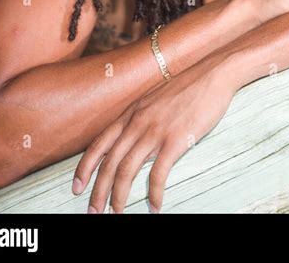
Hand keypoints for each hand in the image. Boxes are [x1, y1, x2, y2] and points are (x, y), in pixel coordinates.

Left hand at [71, 55, 235, 213]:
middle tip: (93, 211)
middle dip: (98, 190)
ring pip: (127, 169)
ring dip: (119, 196)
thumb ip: (140, 118)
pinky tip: (154, 206)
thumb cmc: (186, 88)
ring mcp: (156, 131)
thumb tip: (130, 139)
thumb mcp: (154, 99)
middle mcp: (138, 122)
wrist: (212, 74)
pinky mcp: (176, 140)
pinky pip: (158, 174)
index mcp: (131, 113)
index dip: (85, 167)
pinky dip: (153, 194)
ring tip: (116, 213)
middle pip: (110, 161)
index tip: (77, 186)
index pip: (99, 143)